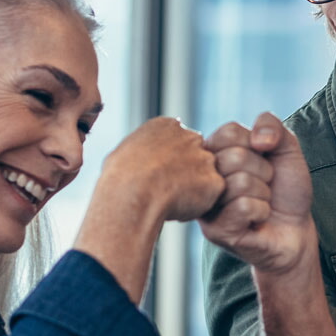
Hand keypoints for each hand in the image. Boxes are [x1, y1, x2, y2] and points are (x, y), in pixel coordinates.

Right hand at [97, 117, 225, 222]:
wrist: (132, 192)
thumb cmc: (120, 177)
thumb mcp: (124, 152)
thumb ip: (142, 149)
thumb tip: (141, 157)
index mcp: (166, 126)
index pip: (178, 141)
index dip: (170, 162)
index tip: (159, 175)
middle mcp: (190, 137)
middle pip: (197, 156)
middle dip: (187, 173)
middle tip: (167, 191)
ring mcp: (205, 158)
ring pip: (206, 176)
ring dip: (194, 189)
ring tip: (170, 201)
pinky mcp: (214, 181)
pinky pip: (211, 196)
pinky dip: (199, 205)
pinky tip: (180, 209)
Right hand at [199, 112, 315, 275]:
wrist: (296, 229)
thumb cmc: (285, 188)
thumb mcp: (286, 149)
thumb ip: (272, 126)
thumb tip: (258, 139)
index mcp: (213, 152)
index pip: (229, 132)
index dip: (257, 145)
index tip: (262, 160)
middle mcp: (203, 177)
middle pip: (234, 158)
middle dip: (264, 172)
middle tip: (264, 185)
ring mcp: (205, 205)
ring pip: (240, 183)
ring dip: (263, 194)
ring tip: (261, 202)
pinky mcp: (214, 230)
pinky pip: (243, 207)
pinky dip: (262, 211)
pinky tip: (258, 219)